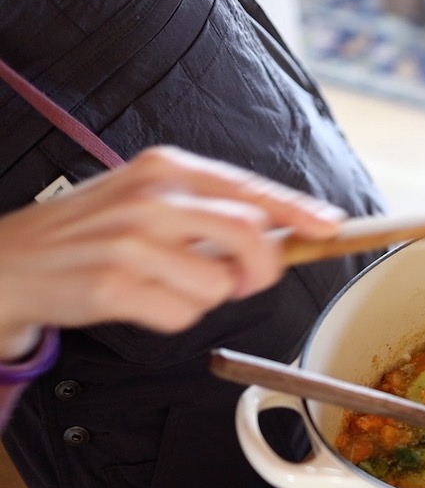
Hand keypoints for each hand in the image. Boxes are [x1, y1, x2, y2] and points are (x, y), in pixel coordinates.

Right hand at [0, 146, 346, 360]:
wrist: (11, 261)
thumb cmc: (92, 233)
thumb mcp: (148, 199)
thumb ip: (210, 209)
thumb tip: (286, 231)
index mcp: (166, 169)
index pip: (250, 189)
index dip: (298, 212)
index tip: (330, 227)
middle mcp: (151, 198)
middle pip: (250, 235)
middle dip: (261, 270)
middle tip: (243, 282)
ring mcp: (130, 240)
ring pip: (219, 283)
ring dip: (205, 297)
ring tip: (164, 285)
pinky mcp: (113, 284)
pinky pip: (183, 315)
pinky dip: (172, 318)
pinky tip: (140, 301)